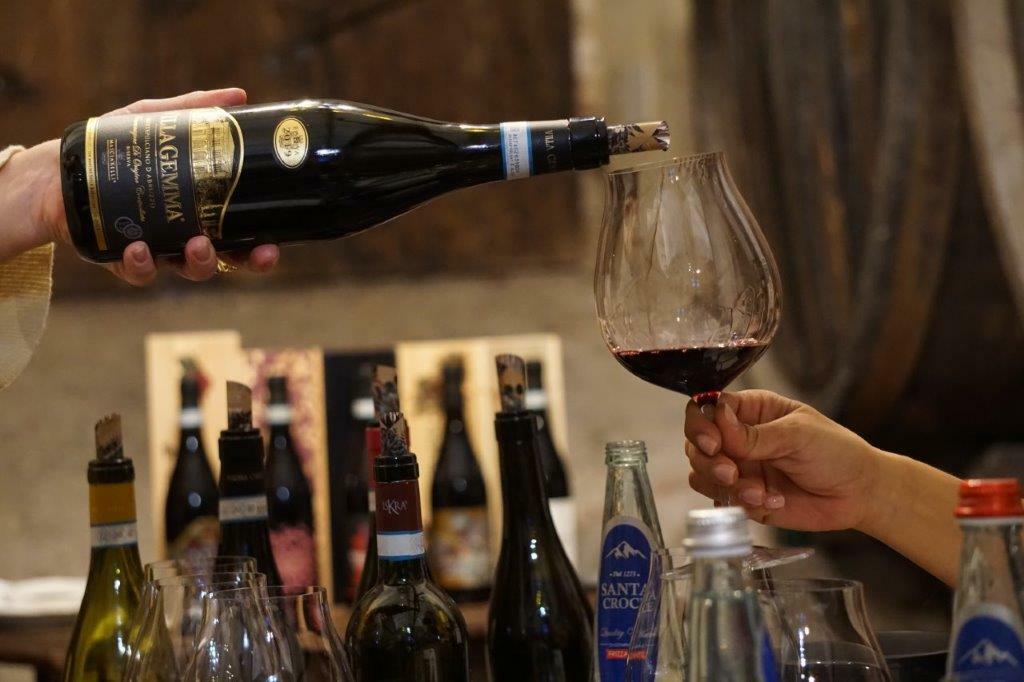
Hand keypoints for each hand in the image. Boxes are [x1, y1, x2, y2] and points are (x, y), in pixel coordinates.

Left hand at [17, 88, 278, 284]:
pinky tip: (139, 248)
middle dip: (245, 262)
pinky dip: (141, 265)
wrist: (57, 167)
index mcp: (201, 211)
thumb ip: (193, 111)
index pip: (241, 236)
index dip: (261, 248)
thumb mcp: (154, 122)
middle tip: (255, 253)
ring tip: (198, 245)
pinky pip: (137, 273)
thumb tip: (239, 95)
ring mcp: (155, 250)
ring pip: (188, 270)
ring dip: (199, 263)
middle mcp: (183, 236)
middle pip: (226, 260)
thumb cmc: (112, 147)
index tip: (274, 245)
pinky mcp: (119, 259)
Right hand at [684, 390, 882, 531]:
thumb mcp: (798, 435)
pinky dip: (741, 503)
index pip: (707, 408)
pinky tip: (772, 502)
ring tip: (757, 492)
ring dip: (723, 485)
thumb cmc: (837, 452)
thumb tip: (717, 419)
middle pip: (696, 443)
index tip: (713, 442)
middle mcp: (738, 438)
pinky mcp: (744, 497)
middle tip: (731, 473)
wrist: (859, 494)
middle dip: (708, 461)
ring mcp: (740, 468)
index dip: (701, 424)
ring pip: (702, 473)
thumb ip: (755, 434)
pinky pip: (722, 500)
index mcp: (751, 411)